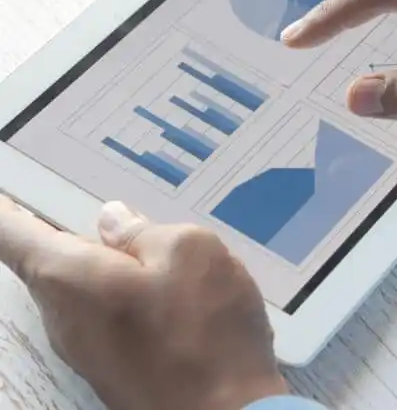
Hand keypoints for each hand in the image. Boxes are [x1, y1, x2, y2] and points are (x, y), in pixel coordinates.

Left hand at [0, 197, 285, 409]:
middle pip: (49, 263)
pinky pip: (104, 318)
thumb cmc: (206, 329)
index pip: (13, 235)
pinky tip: (172, 293)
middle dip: (73, 236)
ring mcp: (84, 349)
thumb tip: (116, 224)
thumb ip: (146, 231)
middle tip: (110, 214)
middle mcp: (63, 316)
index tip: (7, 196)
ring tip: (159, 252)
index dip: (7, 210)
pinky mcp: (112, 370)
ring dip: (108, 268)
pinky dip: (125, 296)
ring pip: (81, 291)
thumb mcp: (191, 251)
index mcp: (71, 277)